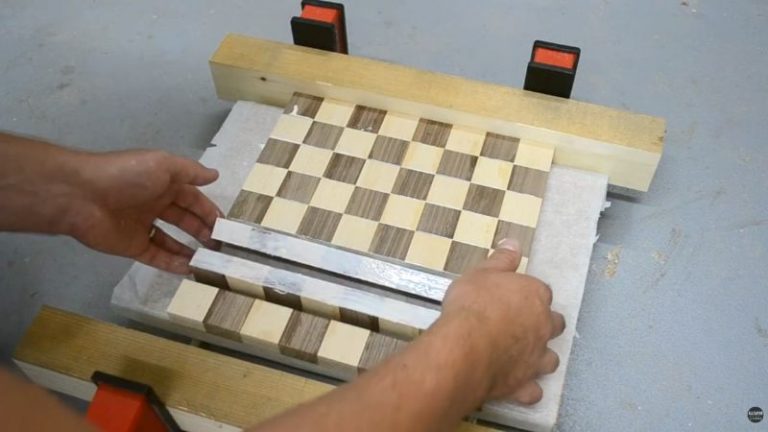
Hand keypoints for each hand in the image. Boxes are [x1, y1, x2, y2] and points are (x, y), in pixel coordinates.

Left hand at [66, 149, 220, 273]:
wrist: (82, 196)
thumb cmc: (127, 176)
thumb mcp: (163, 165)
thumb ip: (190, 172)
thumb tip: (215, 175)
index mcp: (163, 184)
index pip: (192, 198)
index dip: (209, 211)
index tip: (226, 226)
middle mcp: (154, 204)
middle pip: (184, 219)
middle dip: (203, 231)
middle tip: (221, 246)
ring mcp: (143, 227)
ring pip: (172, 240)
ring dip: (191, 248)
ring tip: (210, 260)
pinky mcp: (132, 246)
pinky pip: (156, 256)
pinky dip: (172, 263)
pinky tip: (190, 269)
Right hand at [440, 239, 564, 404]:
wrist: (465, 345)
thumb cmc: (472, 304)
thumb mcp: (481, 273)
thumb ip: (501, 260)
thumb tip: (514, 244)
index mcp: (535, 297)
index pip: (542, 293)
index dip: (529, 295)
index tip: (515, 297)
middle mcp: (542, 328)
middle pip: (555, 325)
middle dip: (545, 325)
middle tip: (525, 325)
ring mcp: (535, 359)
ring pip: (550, 360)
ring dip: (542, 358)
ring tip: (527, 357)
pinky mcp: (523, 384)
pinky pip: (533, 392)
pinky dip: (528, 390)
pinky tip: (521, 388)